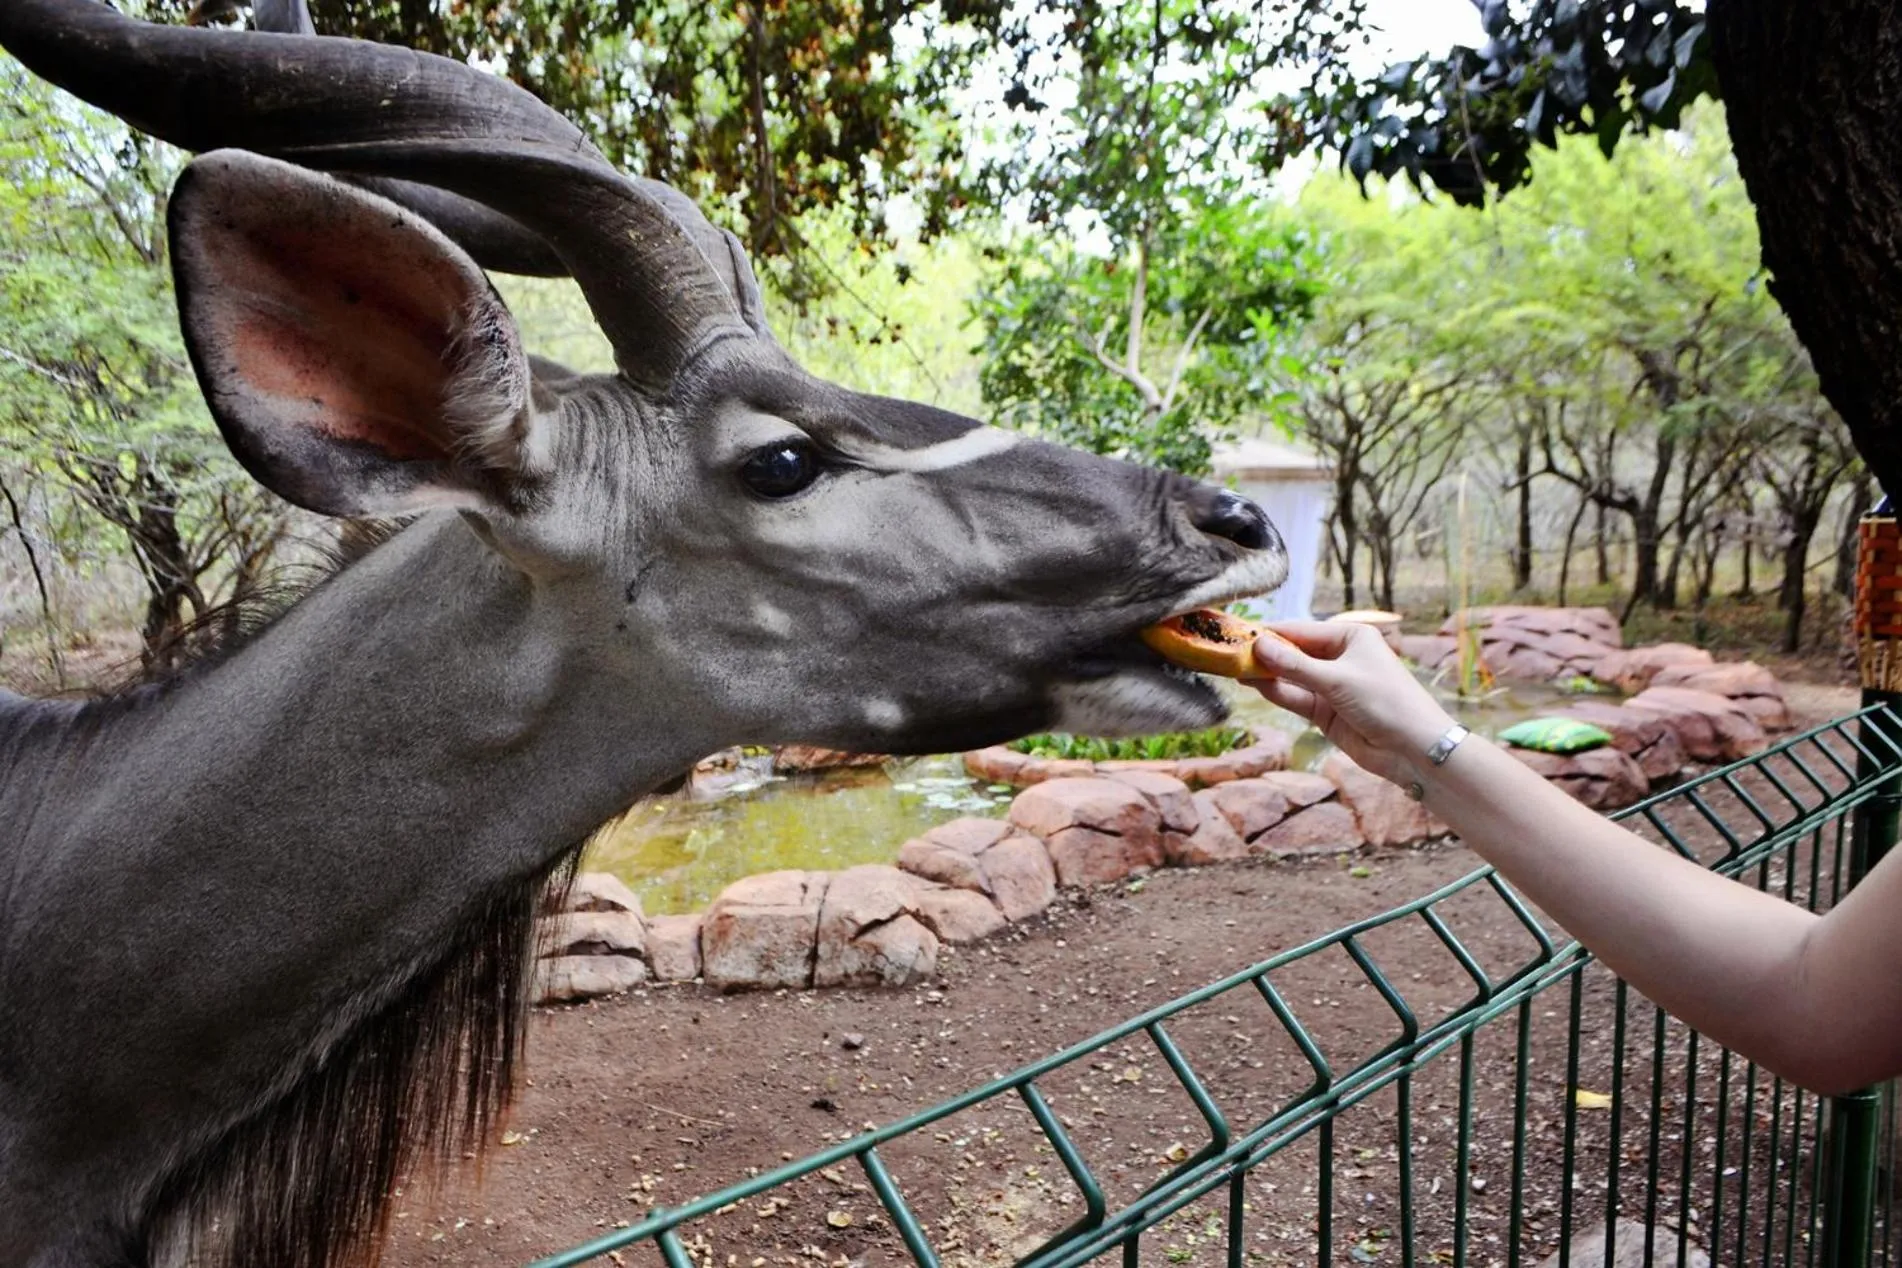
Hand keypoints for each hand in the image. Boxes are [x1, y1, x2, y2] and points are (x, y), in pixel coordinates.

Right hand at [1248, 622, 1459, 786]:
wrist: (1414, 749)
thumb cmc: (1386, 701)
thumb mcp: (1337, 680)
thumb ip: (1295, 666)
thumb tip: (1258, 645)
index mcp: (1350, 636)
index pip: (1300, 630)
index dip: (1269, 633)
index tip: (1238, 633)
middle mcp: (1339, 657)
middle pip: (1293, 652)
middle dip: (1264, 654)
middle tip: (1228, 652)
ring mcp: (1331, 686)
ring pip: (1291, 676)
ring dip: (1266, 674)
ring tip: (1233, 669)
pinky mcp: (1326, 711)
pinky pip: (1295, 697)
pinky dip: (1276, 692)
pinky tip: (1254, 685)